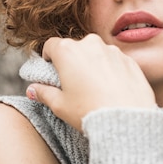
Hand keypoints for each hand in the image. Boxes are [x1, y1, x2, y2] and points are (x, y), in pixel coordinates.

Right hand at [26, 34, 156, 130]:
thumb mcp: (60, 105)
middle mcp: (91, 44)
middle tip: (73, 83)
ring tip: (95, 89)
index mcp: (68, 51)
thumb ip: (44, 93)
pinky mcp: (129, 60)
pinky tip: (111, 90)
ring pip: (97, 53)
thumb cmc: (89, 111)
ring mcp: (112, 50)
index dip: (49, 57)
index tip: (51, 69)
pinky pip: (114, 61)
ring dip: (93, 64)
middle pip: (75, 47)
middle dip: (72, 61)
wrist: (126, 119)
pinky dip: (111, 70)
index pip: (51, 45)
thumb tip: (33, 90)